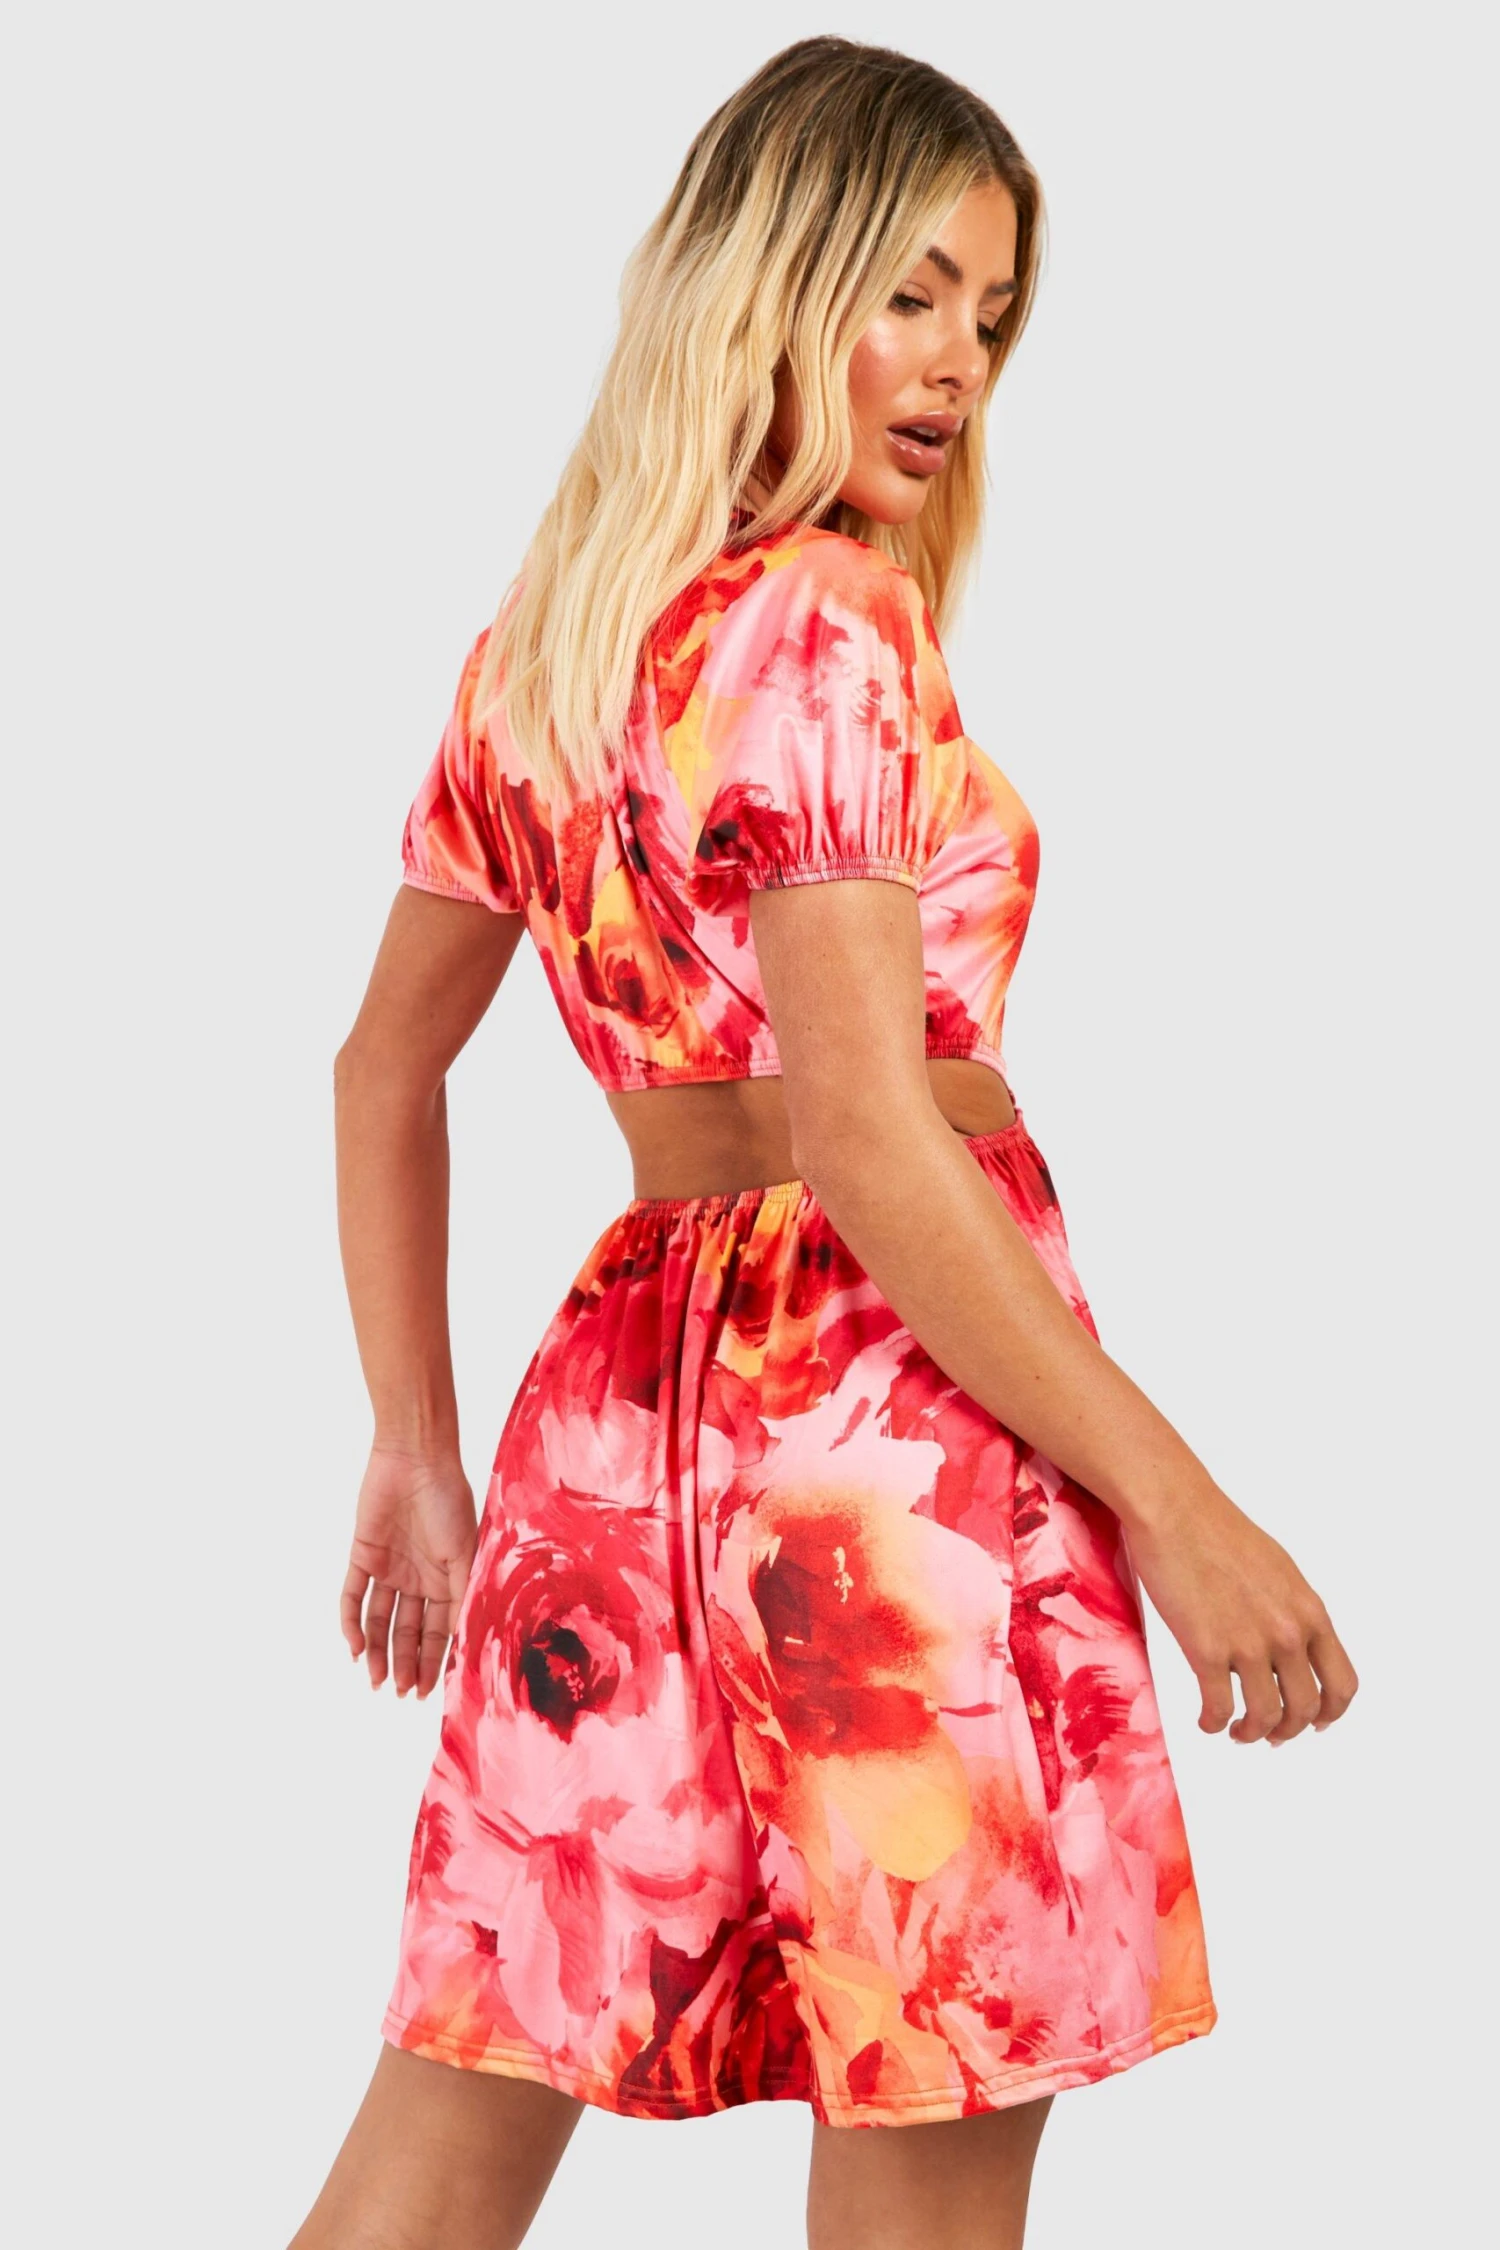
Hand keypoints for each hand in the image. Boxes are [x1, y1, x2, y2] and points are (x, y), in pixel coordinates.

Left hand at [341, 1444, 478, 1697]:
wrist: (416, 1458)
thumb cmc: (450, 1501)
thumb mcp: (465, 1554)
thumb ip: (463, 1597)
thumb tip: (469, 1647)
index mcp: (447, 1579)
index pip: (438, 1631)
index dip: (431, 1661)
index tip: (425, 1692)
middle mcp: (418, 1578)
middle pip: (407, 1631)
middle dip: (404, 1663)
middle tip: (399, 1693)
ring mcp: (389, 1568)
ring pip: (379, 1620)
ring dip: (377, 1651)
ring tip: (374, 1681)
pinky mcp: (363, 1555)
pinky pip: (352, 1596)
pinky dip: (351, 1623)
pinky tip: (353, 1648)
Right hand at [1124, 1484, 1358, 1744]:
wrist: (1175, 1510)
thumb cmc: (1218, 1531)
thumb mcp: (1278, 1571)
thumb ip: (1292, 1611)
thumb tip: (1293, 1646)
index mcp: (1309, 1612)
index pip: (1342, 1684)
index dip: (1331, 1713)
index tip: (1315, 1723)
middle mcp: (1287, 1633)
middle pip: (1307, 1709)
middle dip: (1289, 1730)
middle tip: (1270, 1735)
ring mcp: (1248, 1643)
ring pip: (1266, 1717)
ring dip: (1251, 1733)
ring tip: (1236, 1731)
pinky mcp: (1206, 1649)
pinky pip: (1219, 1708)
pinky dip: (1214, 1724)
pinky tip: (1206, 1720)